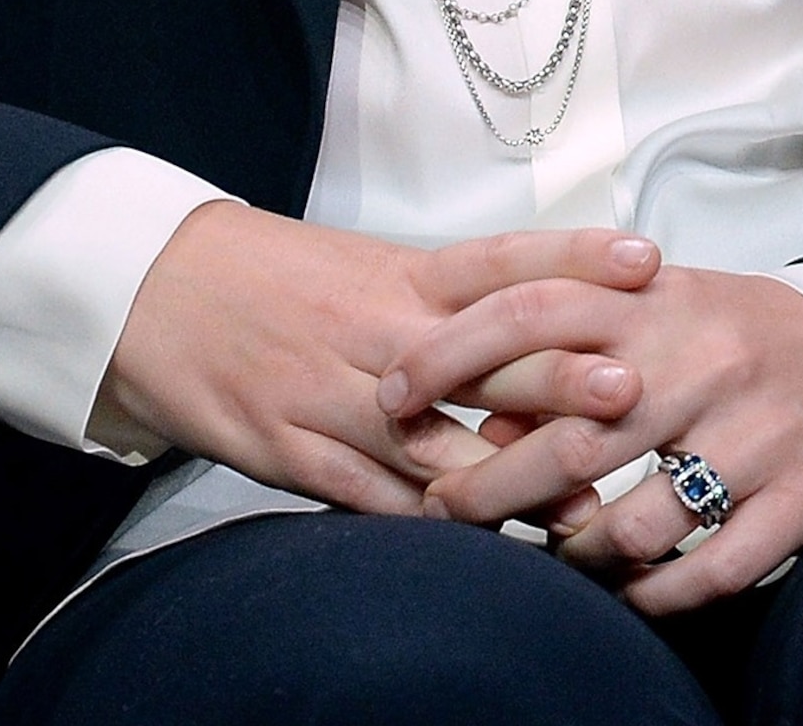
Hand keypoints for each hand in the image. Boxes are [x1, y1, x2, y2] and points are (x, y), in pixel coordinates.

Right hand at [95, 208, 662, 515]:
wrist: (153, 289)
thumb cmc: (273, 276)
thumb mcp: (363, 268)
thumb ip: (445, 302)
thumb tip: (542, 330)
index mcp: (399, 274)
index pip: (503, 260)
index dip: (576, 257)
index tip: (649, 260)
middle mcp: (378, 332)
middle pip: (483, 354)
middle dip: (560, 377)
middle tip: (637, 387)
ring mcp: (335, 398)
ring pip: (437, 444)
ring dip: (511, 477)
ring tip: (585, 504)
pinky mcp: (294, 455)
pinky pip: (372, 500)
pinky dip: (427, 526)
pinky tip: (479, 547)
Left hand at [382, 264, 802, 610]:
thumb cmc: (737, 335)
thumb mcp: (657, 310)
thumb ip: (575, 340)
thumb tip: (484, 417)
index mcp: (657, 301)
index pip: (530, 313)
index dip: (450, 356)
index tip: (393, 396)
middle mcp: (704, 360)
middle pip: (572, 436)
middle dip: (491, 486)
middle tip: (444, 512)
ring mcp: (758, 430)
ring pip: (639, 520)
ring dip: (579, 552)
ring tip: (554, 555)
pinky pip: (716, 568)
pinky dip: (660, 596)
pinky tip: (632, 597)